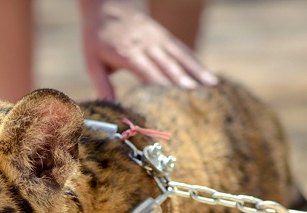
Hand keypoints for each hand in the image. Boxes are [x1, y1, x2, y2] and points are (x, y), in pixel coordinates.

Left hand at [79, 0, 217, 99]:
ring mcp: (158, 39)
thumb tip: (109, 109)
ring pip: (181, 57)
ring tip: (213, 87)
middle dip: (184, 83)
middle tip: (199, 99)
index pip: (148, 73)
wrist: (107, 5)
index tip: (174, 103)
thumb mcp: (93, 62)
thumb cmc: (98, 37)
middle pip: (168, 66)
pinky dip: (197, 63)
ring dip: (198, 72)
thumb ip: (102, 85)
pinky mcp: (165, 36)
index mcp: (127, 54)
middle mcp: (146, 46)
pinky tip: (208, 75)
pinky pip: (183, 50)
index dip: (162, 88)